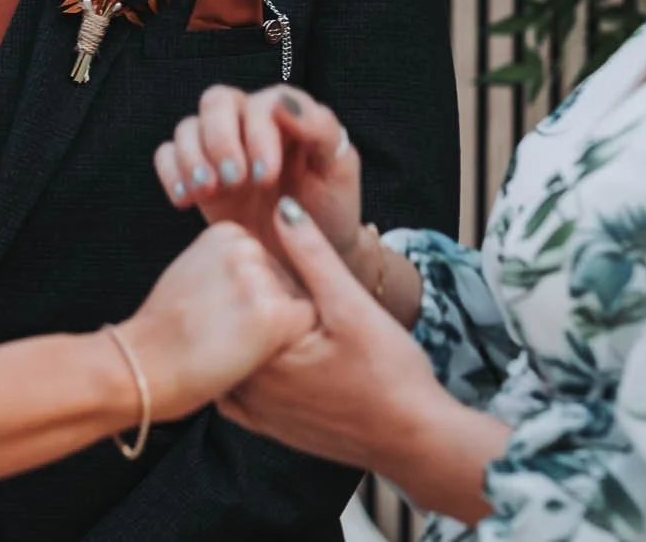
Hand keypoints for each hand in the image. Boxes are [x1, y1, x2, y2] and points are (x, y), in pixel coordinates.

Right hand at [117, 221, 316, 421]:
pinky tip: (248, 350)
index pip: (266, 261)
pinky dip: (284, 344)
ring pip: (297, 303)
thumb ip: (227, 263)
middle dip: (267, 308)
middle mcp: (247, 246)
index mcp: (227, 231)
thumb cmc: (164, 331)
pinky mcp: (275, 312)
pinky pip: (304, 326)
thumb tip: (260, 272)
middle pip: (285, 280)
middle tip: (223, 329)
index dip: (248, 296)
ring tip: (231, 339)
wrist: (144, 365)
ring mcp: (261, 278)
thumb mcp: (192, 271)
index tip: (216, 309)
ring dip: (276, 328)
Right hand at [153, 85, 370, 283]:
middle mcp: (248, 123)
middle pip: (217, 101)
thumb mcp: (340, 170)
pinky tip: (186, 200)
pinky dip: (171, 173)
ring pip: (187, 126)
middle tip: (234, 180)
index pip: (262, 102)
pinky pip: (166, 155)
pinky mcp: (197, 173)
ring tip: (208, 191)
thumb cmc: (330, 208)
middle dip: (220, 140)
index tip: (266, 176)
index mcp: (286, 114)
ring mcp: (219, 147)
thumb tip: (284, 102)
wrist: (307, 255)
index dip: (259, 134)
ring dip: (192, 156)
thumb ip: (321, 129)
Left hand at [219, 199, 504, 518]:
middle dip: (250, 302)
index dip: (257, 270)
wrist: (414, 439)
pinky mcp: (268, 426)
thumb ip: (313, 255)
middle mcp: (248, 387)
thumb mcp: (352, 305)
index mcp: (264, 353)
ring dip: (248, 333)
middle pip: (231, 325)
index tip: (285, 265)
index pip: (236, 294)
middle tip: (293, 292)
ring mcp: (255, 412)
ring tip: (287, 317)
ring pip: (233, 355)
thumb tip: (282, 207)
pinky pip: (240, 388)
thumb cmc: (390, 373)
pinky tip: (280, 350)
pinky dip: (250, 365)